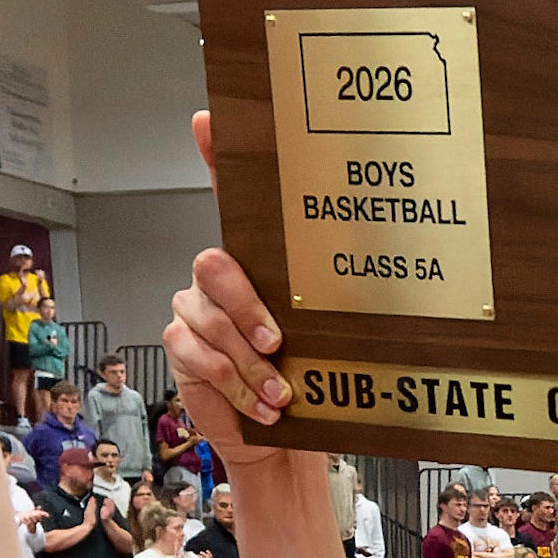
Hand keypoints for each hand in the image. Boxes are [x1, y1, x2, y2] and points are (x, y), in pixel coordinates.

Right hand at [167, 114, 300, 459]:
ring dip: (249, 364)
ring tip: (280, 394)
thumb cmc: (310, 379)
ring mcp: (194, 309)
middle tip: (278, 343)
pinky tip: (259, 405)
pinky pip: (196, 354)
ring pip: (209, 320)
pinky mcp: (180, 345)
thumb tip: (377, 267)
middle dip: (248, 309)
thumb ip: (332, 304)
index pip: (228, 197)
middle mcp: (219, 277)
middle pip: (216, 265)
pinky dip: (233, 384)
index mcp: (256, 261)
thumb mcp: (330, 336)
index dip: (213, 157)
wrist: (283, 436)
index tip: (207, 122)